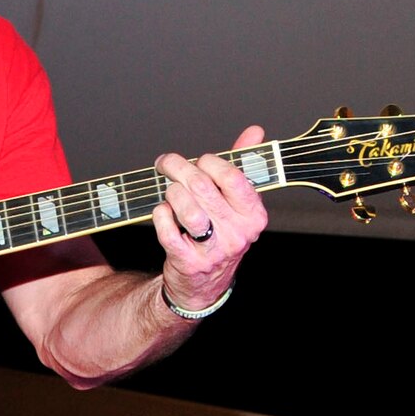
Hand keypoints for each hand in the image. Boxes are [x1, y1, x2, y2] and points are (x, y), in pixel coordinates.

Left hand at [152, 125, 267, 313]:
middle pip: (202, 187)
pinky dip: (160, 215)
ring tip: (169, 191)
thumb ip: (243, 166)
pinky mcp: (188, 262)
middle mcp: (237, 234)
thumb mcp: (237, 203)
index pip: (232, 176)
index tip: (198, 161)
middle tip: (166, 163)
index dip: (209, 162)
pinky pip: (167, 229)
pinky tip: (162, 211)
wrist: (203, 283)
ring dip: (171, 192)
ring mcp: (213, 250)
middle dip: (178, 168)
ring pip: (186, 207)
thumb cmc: (220, 234)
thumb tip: (255, 132)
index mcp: (254, 215)